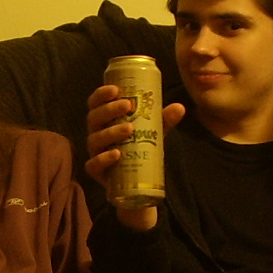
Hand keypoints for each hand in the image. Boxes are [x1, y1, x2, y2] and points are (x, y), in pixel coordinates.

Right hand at [83, 84, 183, 231]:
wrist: (139, 183)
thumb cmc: (140, 149)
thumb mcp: (154, 132)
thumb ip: (164, 120)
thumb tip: (179, 107)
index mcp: (105, 120)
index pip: (96, 103)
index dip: (101, 94)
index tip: (115, 89)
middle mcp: (96, 134)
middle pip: (94, 118)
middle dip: (109, 110)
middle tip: (127, 105)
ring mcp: (95, 153)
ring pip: (95, 139)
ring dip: (110, 132)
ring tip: (128, 128)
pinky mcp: (97, 172)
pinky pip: (93, 165)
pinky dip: (103, 159)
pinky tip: (116, 154)